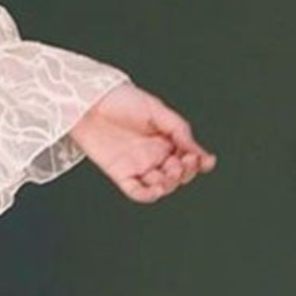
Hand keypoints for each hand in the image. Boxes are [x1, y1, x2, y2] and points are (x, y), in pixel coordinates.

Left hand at [68, 81, 216, 203]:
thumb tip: (196, 150)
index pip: (188, 157)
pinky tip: (157, 189)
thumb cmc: (120, 100)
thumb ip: (178, 129)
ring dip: (170, 184)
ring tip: (170, 172)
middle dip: (185, 172)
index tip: (205, 160)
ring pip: (161, 185)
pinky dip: (148, 195)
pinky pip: (136, 191)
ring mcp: (137, 165)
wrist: (89, 102)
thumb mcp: (156, 110)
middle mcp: (153, 155)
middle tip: (182, 162)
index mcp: (165, 139)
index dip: (199, 163)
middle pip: (177, 175)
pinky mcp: (120, 173)